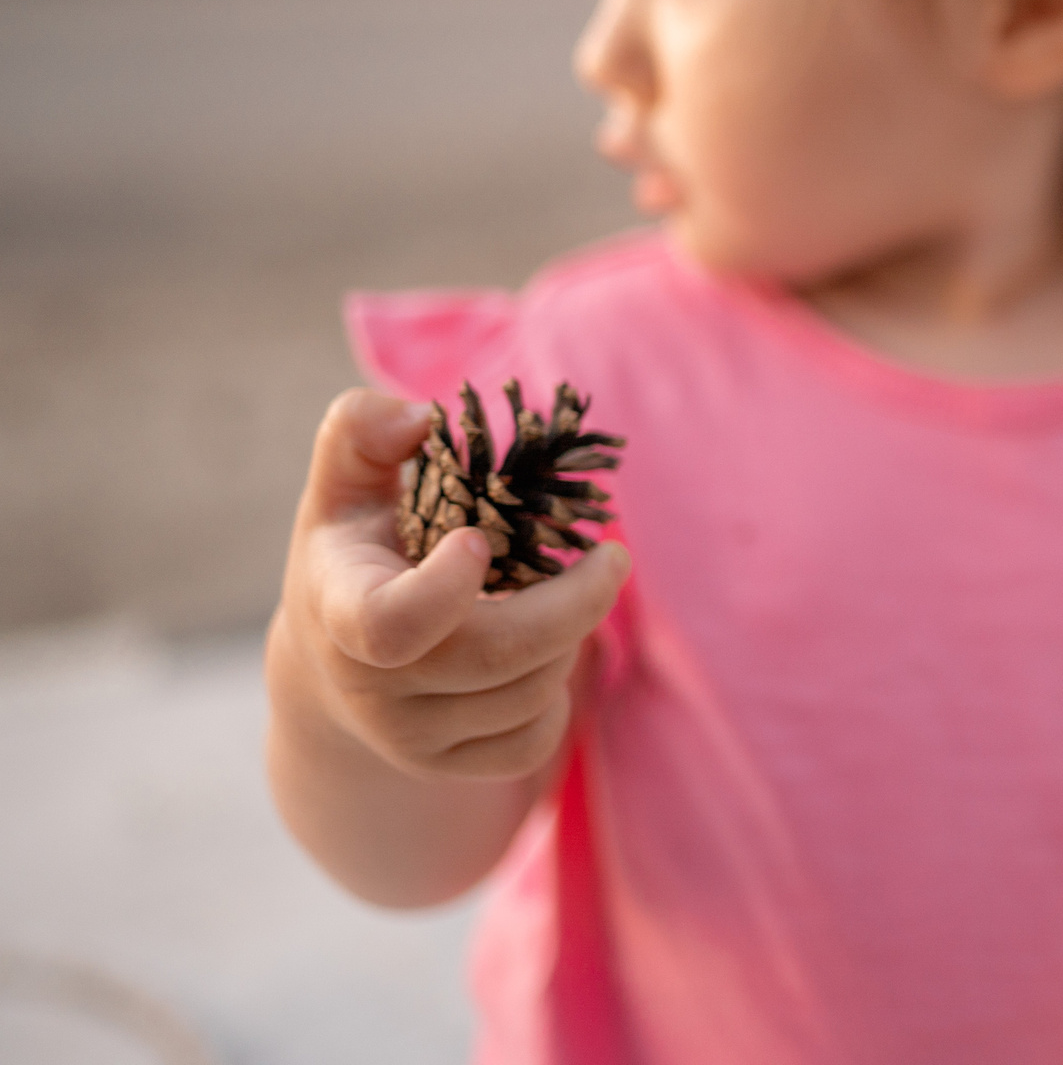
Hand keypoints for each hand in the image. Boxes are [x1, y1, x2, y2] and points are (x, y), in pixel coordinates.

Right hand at [273, 388, 629, 781]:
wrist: (328, 665)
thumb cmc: (353, 552)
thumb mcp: (343, 484)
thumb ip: (361, 429)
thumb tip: (419, 417)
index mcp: (341, 608)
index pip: (389, 625)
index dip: (444, 590)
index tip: (481, 540)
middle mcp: (370, 685)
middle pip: (500, 657)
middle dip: (577, 600)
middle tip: (613, 554)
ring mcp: (408, 737)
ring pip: (529, 694)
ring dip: (570, 637)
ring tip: (565, 595)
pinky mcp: (446, 766)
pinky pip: (534, 742)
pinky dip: (559, 694)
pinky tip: (547, 654)